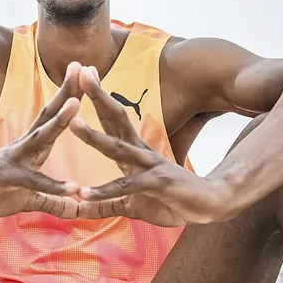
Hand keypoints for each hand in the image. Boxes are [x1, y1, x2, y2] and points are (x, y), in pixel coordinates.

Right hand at [0, 62, 84, 217]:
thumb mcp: (27, 200)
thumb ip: (52, 203)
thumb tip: (76, 210)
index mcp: (30, 147)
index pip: (52, 117)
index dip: (69, 96)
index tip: (86, 75)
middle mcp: (24, 147)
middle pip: (49, 116)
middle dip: (68, 93)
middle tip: (83, 68)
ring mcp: (14, 160)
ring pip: (40, 138)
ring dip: (59, 121)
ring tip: (77, 103)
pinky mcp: (6, 178)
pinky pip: (33, 181)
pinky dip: (53, 185)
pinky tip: (73, 188)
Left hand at [70, 66, 234, 226]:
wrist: (210, 205)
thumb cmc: (172, 200)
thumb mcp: (132, 205)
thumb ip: (105, 207)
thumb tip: (82, 210)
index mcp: (133, 151)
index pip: (111, 119)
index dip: (97, 97)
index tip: (81, 74)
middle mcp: (139, 152)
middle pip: (115, 118)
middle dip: (97, 96)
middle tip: (80, 73)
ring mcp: (148, 166)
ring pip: (117, 148)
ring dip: (94, 137)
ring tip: (72, 124)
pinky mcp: (155, 183)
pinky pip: (125, 187)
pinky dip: (103, 192)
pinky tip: (83, 193)